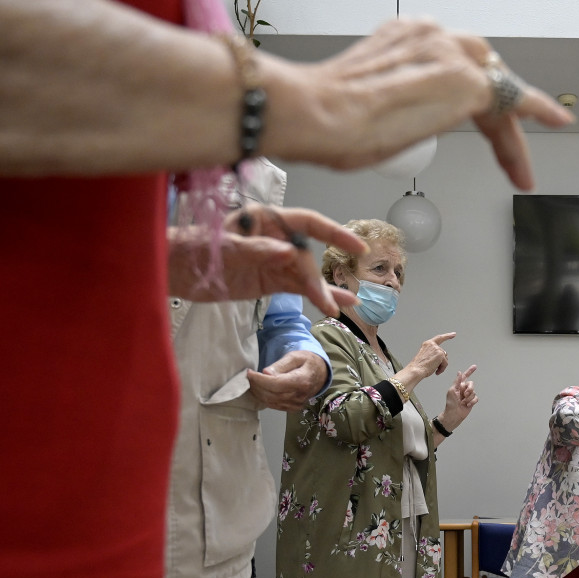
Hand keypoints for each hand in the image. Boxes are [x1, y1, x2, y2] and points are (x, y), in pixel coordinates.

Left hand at [168, 205, 362, 315]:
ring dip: (324, 291)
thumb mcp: (222, 248)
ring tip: (343, 308)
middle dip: (317, 278)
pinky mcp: (270, 280)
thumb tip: (289, 252)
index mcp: (264, 219)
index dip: (334, 233)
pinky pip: (298, 288)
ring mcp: (274, 259)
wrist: (171, 271)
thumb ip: (256, 250)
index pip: (307, 222)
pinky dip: (316, 296)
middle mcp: (274, 237)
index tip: (357, 248)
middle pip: (307, 255)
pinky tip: (336, 306)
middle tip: (324, 300)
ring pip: (306, 274)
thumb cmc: (192, 249)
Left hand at [247, 350, 328, 411]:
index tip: (249, 373)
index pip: (276, 384)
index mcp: (303, 381)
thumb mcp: (295, 356)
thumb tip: (266, 373)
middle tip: (249, 377)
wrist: (320, 373)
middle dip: (257, 386)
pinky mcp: (294, 408)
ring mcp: (297, 404)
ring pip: (271, 402)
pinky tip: (260, 390)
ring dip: (258, 393)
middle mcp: (300, 395)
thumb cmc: (307, 362)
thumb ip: (281, 365)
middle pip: (272, 394)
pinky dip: (264, 398)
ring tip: (252, 382)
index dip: (260, 380)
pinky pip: (275, 406)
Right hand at [273, 19, 573, 189]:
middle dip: (495, 113)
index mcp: (401, 39)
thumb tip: (397, 121)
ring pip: (497, 90)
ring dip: (510, 129)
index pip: (450, 62)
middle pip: (481, 71)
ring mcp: (449, 54)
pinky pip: (516, 98)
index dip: (471, 94)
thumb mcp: (364, 104)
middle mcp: (429, 36)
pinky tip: (557, 121)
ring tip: (518, 167)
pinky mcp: (466, 81)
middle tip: (506, 149)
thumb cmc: (326, 120)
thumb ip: (393, 104)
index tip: (481, 111)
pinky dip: (539, 110)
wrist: (316, 114)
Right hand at [402, 332, 455, 382]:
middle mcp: (432, 345)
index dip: (447, 336)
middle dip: (441, 361)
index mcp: (427, 344)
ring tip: (433, 369)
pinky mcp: (440, 354)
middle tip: (434, 367)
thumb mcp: (425, 356)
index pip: (439, 338)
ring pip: (445, 359)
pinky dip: (442, 369)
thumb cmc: (418, 366)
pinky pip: (445, 363)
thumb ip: (433, 353)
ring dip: (441, 365)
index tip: (453, 334)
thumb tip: (443, 357)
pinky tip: (436, 371)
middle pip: (443, 353)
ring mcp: (437, 349)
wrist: (416, 370)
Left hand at [439, 365, 478, 428]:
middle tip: (465, 394)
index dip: (470, 371)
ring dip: (468, 397)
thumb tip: (459, 372)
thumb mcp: (452, 390)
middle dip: (469, 389)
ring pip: (474, 392)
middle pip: (471, 384)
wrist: (454, 414)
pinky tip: (467, 404)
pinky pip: (476, 398)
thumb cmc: (450, 403)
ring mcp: (468, 395)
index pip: (465, 376)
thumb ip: (457, 381)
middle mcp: (464, 389)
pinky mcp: (472, 401)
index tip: (475, 367)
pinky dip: (472, 401)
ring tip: (463, 402)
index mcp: (459, 386)